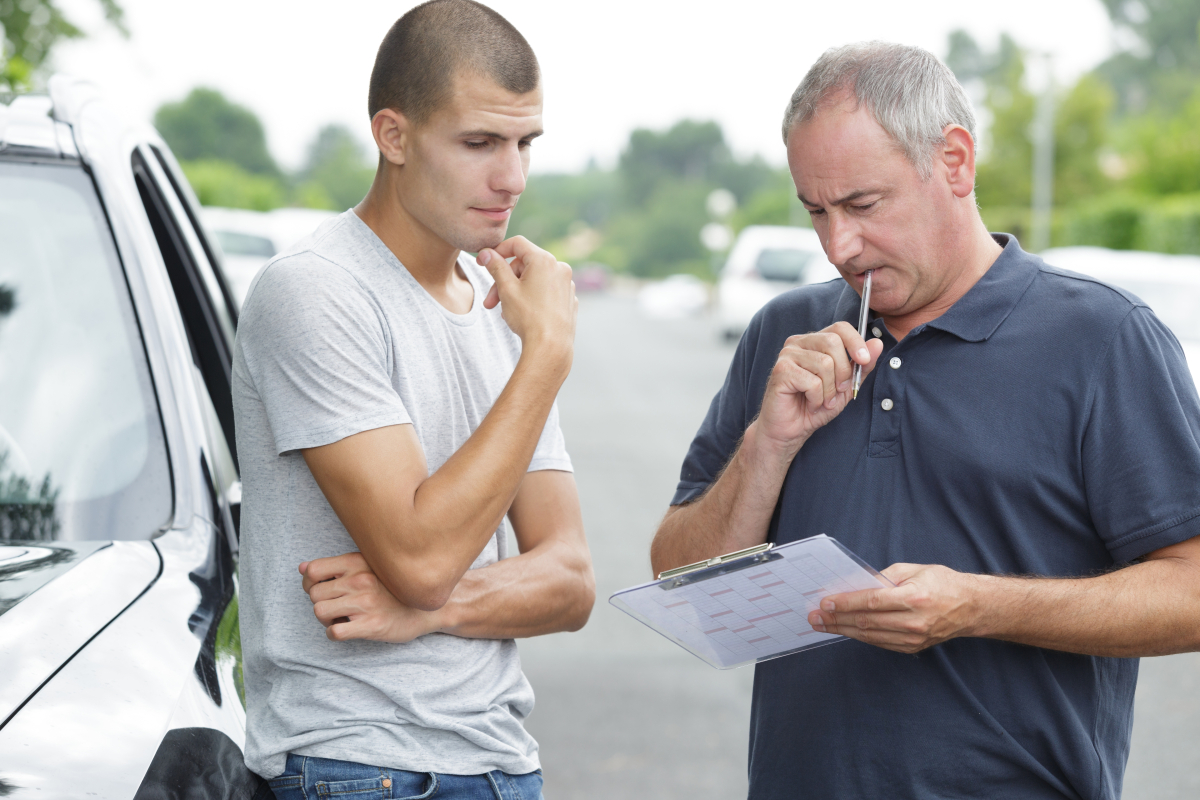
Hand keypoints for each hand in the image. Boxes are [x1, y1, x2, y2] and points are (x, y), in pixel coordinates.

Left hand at [299, 553, 442, 642]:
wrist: (430, 606)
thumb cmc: (395, 588)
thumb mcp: (368, 566)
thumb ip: (336, 566)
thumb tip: (302, 568)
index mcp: (358, 562)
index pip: (313, 571)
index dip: (310, 582)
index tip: (322, 589)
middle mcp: (361, 580)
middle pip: (314, 594)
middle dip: (321, 602)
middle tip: (338, 606)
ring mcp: (366, 603)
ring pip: (319, 611)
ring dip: (327, 618)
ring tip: (342, 616)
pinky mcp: (371, 625)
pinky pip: (334, 632)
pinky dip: (335, 633)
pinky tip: (347, 628)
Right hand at [478, 236, 576, 356]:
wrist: (550, 347)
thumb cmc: (528, 317)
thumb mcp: (506, 289)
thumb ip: (496, 267)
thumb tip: (487, 253)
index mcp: (544, 260)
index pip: (517, 244)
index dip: (497, 251)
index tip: (483, 262)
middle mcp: (559, 268)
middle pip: (525, 265)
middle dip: (504, 280)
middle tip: (490, 300)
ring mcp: (567, 284)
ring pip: (534, 279)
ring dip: (516, 291)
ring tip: (504, 310)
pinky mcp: (569, 299)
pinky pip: (545, 292)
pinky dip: (532, 298)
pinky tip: (522, 315)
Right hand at [755, 321, 882, 455]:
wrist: (790, 430)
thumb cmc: (814, 406)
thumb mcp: (846, 386)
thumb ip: (861, 366)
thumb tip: (877, 344)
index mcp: (814, 342)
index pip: (839, 327)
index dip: (856, 342)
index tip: (864, 361)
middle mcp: (798, 343)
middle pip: (833, 342)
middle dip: (843, 371)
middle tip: (838, 391)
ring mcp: (787, 355)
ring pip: (824, 363)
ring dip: (829, 390)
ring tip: (822, 401)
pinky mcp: (781, 370)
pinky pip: (812, 381)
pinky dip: (817, 398)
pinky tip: (810, 404)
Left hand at [806, 563, 981, 653]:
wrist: (971, 607)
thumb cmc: (942, 583)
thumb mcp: (914, 570)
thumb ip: (885, 577)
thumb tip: (857, 584)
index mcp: (915, 598)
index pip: (871, 602)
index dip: (845, 603)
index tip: (825, 602)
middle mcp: (914, 621)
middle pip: (866, 621)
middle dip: (836, 619)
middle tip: (815, 617)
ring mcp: (914, 638)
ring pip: (870, 635)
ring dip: (843, 630)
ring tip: (822, 625)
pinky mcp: (913, 647)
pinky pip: (880, 643)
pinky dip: (860, 636)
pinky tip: (845, 630)